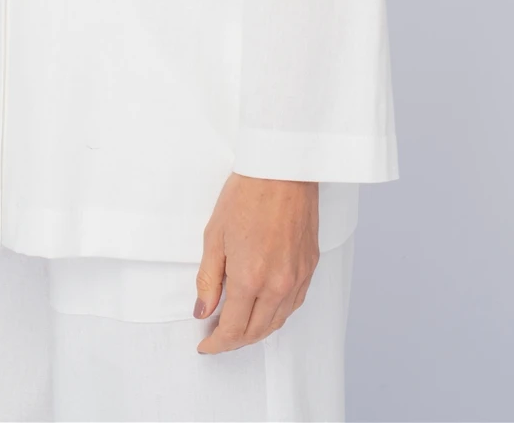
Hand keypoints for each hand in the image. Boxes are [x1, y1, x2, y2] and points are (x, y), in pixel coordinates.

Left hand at [193, 173, 318, 353]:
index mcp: (251, 278)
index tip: (205, 344)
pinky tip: (264, 307)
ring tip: (238, 325)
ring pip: (278, 322)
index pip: (233, 329)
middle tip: (217, 337)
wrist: (282, 168)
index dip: (216, 343)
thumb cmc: (247, 193)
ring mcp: (298, 277)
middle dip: (234, 341)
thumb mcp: (214, 235)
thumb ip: (209, 279)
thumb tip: (203, 310)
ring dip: (256, 330)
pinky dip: (276, 314)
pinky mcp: (310, 266)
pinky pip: (293, 304)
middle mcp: (278, 285)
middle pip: (256, 332)